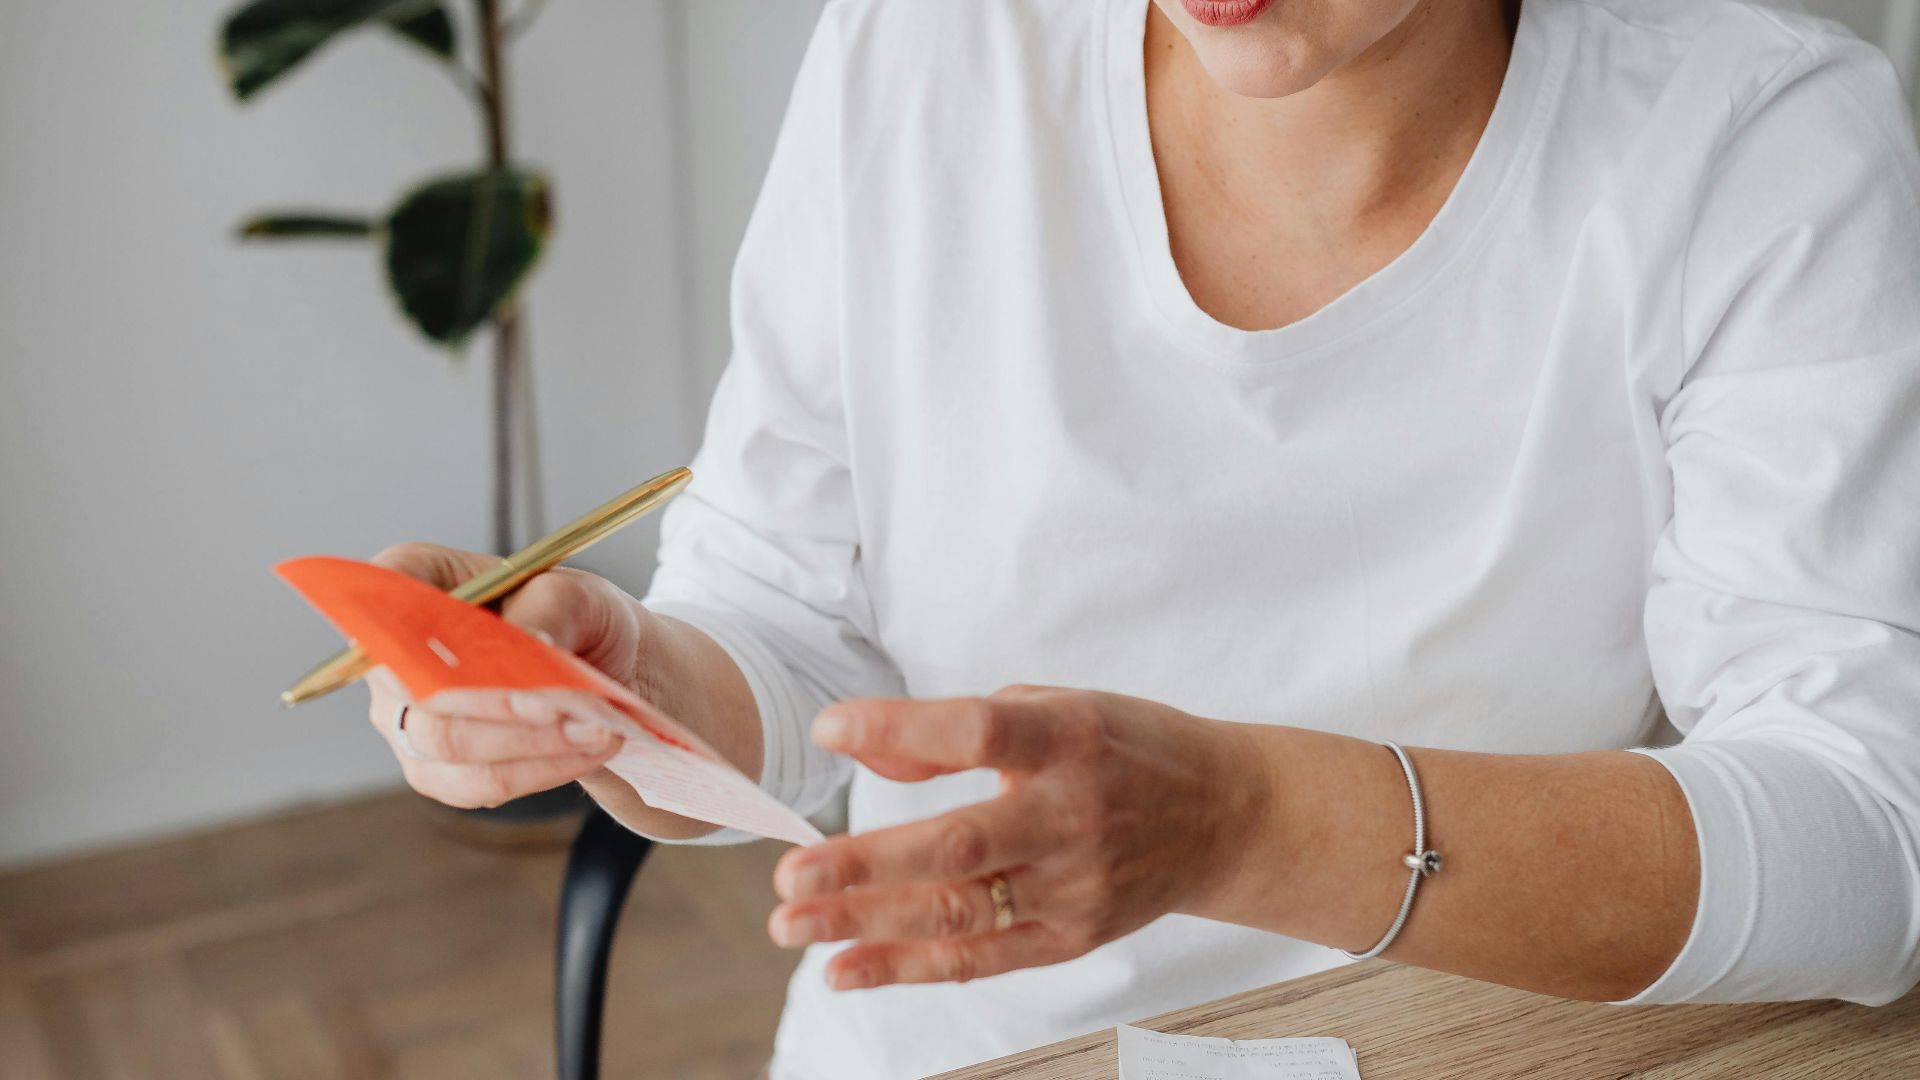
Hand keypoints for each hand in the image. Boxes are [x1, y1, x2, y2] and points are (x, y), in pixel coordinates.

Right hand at [364, 542, 654, 808]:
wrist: (606, 672)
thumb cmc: (577, 618)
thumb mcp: (578, 595)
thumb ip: (548, 609)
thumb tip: (530, 641)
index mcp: (419, 581)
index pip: (385, 594)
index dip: (417, 626)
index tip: (481, 648)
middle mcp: (397, 654)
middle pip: (416, 688)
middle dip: (497, 702)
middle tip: (563, 706)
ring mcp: (408, 717)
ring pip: (448, 744)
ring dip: (530, 743)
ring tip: (595, 729)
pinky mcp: (437, 769)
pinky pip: (475, 784)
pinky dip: (538, 771)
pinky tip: (586, 750)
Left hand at [766, 685, 1269, 988]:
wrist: (1225, 815)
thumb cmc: (1124, 747)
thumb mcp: (1054, 706)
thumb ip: (962, 726)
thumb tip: (867, 754)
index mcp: (1070, 736)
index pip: (976, 732)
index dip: (898, 729)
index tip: (827, 730)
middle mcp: (1074, 815)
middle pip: (958, 845)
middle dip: (864, 864)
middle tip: (789, 874)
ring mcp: (1075, 885)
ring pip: (958, 913)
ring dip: (866, 923)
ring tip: (792, 924)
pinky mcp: (1072, 937)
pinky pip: (980, 959)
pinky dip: (906, 968)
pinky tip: (843, 968)